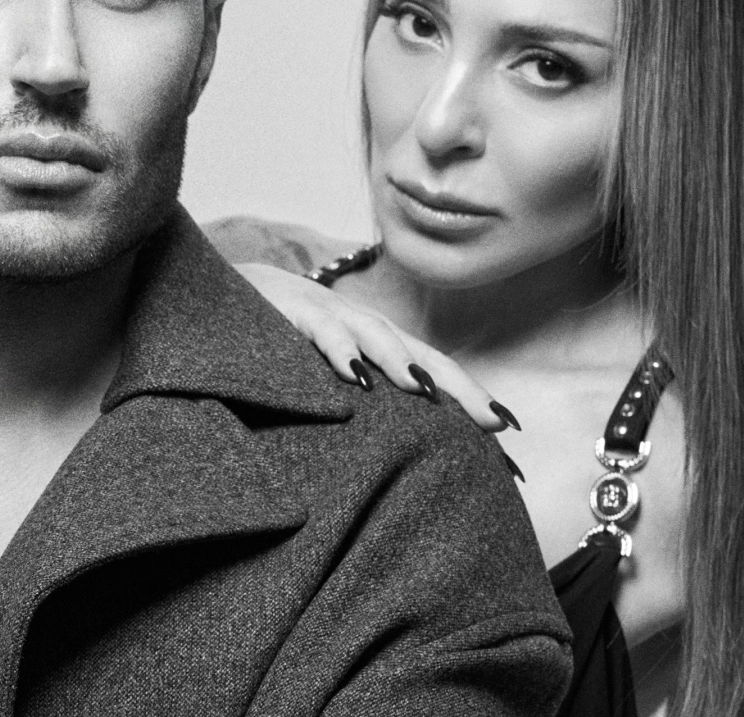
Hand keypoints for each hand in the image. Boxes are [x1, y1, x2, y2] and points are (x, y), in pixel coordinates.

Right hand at [234, 263, 517, 432]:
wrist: (233, 288)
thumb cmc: (289, 341)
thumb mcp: (331, 375)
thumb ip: (366, 407)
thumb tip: (406, 455)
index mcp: (382, 347)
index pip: (438, 373)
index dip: (474, 400)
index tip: (511, 438)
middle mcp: (368, 328)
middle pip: (425, 355)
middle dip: (461, 388)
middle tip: (494, 423)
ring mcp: (335, 316)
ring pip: (378, 337)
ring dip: (403, 362)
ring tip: (426, 390)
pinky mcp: (296, 312)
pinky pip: (322, 331)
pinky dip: (339, 349)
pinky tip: (351, 373)